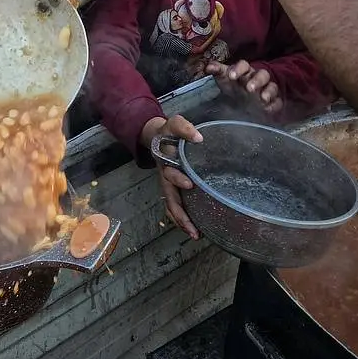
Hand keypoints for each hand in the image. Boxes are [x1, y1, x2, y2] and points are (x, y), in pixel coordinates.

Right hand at [142, 115, 202, 239]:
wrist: (158, 137)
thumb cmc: (168, 132)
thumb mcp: (175, 124)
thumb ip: (184, 128)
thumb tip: (199, 138)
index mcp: (166, 163)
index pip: (170, 173)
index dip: (178, 179)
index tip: (189, 184)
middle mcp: (166, 178)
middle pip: (170, 200)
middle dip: (181, 215)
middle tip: (193, 229)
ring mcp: (169, 186)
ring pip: (173, 208)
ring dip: (182, 222)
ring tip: (196, 235)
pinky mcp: (175, 189)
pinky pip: (176, 207)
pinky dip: (183, 219)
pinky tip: (196, 228)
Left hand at [207, 60, 282, 114]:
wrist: (242, 102)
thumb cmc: (233, 86)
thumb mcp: (224, 79)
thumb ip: (217, 71)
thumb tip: (208, 67)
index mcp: (245, 71)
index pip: (244, 65)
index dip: (238, 69)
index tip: (231, 76)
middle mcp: (258, 78)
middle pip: (262, 74)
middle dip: (256, 81)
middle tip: (249, 88)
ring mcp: (267, 89)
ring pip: (272, 86)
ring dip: (268, 92)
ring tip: (262, 98)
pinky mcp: (273, 102)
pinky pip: (277, 102)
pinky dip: (274, 105)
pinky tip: (268, 109)